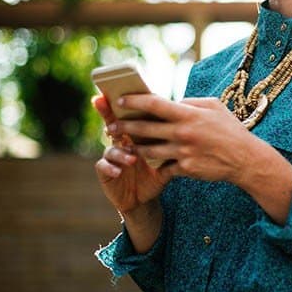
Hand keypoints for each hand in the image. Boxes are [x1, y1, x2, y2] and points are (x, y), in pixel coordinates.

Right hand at [92, 95, 171, 214]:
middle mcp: (121, 141)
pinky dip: (110, 167)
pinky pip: (103, 166)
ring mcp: (112, 156)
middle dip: (110, 117)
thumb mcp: (167, 155)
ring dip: (120, 151)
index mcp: (136, 134)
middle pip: (113, 124)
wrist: (145, 197)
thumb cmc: (157, 172)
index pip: (129, 115)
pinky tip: (118, 171)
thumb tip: (188, 119)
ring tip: (131, 157)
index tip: (119, 93)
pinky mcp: (106, 172)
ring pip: (111, 148)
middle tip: (115, 116)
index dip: (123, 104)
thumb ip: (172, 138)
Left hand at [109, 95, 258, 183]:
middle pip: (144, 129)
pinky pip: (164, 166)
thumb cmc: (230, 129)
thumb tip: (172, 102)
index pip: (154, 104)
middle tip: (111, 126)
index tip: (120, 100)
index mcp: (188, 114)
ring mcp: (183, 152)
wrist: (245, 159)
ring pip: (148, 150)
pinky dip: (156, 163)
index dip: (134, 101)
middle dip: (124, 127)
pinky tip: (149, 162)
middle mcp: (182, 133)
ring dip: (134, 147)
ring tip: (125, 145)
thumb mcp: (214, 106)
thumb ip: (190, 103)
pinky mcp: (185, 169)